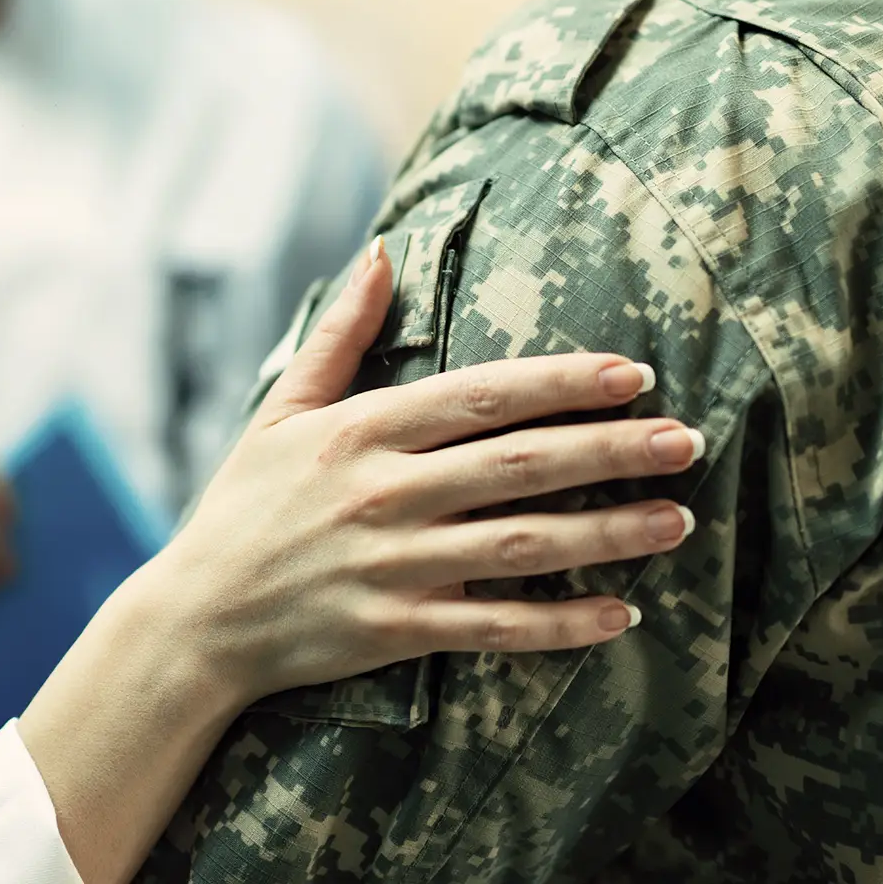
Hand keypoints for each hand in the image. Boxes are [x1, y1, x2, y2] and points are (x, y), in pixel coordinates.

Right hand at [148, 235, 701, 702]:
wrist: (197, 619)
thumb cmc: (244, 506)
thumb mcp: (280, 411)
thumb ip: (339, 335)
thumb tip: (381, 252)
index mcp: (359, 432)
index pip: (479, 397)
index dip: (560, 384)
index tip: (631, 375)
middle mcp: (382, 494)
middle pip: (517, 466)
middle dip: (609, 451)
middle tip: (685, 441)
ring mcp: (392, 566)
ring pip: (520, 546)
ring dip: (606, 534)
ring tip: (677, 519)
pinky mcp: (396, 631)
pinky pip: (494, 628)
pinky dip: (559, 626)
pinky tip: (620, 614)